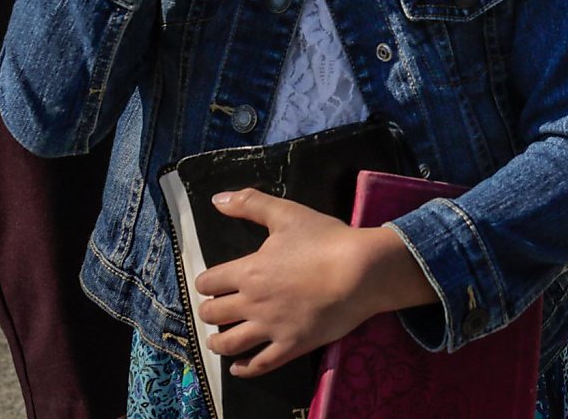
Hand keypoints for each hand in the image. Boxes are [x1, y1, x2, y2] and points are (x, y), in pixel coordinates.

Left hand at [194, 189, 436, 376]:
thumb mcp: (288, 213)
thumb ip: (251, 203)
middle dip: (209, 311)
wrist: (361, 271)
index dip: (206, 282)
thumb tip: (216, 199)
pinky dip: (243, 369)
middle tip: (216, 309)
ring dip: (217, 342)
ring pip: (228, 344)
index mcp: (248, 271)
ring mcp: (270, 328)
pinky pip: (258, 365)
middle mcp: (252, 303)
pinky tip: (237, 368)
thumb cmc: (326, 240)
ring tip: (217, 340)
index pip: (208, 282)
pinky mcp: (290, 346)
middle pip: (213, 314)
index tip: (211, 283)